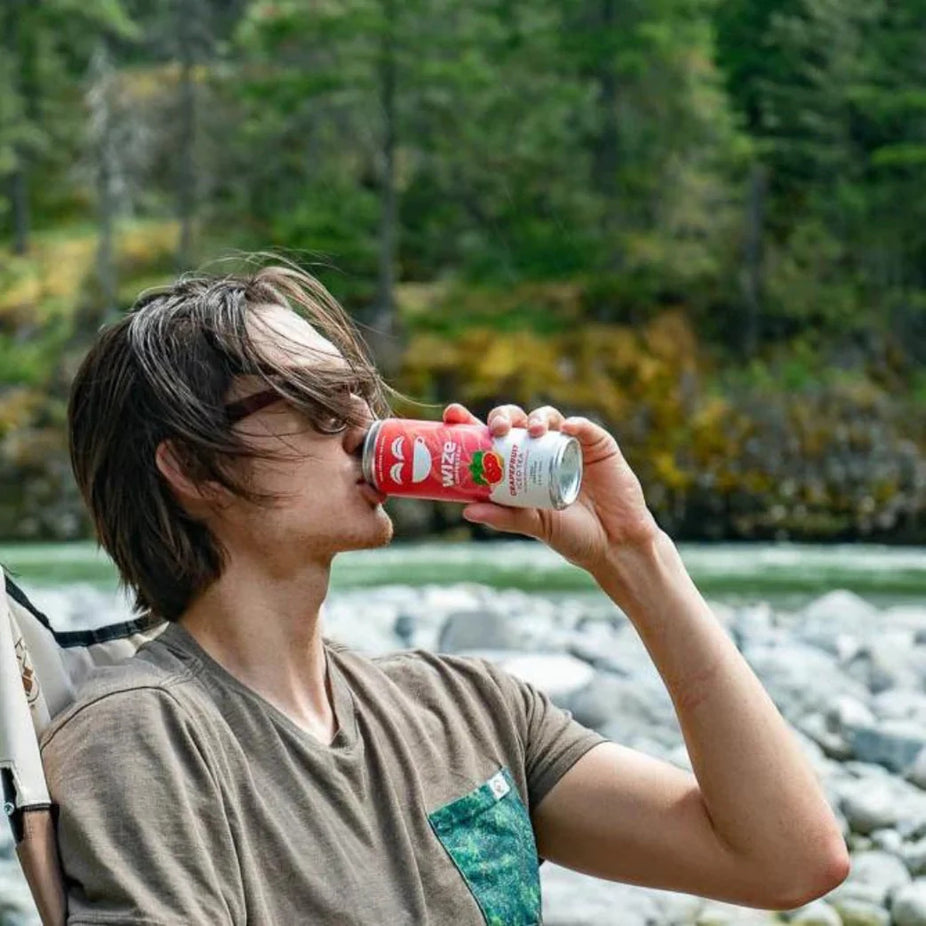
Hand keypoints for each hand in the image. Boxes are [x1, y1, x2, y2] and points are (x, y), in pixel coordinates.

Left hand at [443, 403, 661, 574]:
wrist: (614, 544)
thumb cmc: (571, 535)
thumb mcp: (535, 525)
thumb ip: (505, 517)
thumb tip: (467, 511)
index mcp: (518, 466)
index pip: (490, 438)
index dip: (470, 423)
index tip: (452, 414)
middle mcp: (540, 450)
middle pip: (515, 421)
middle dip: (502, 417)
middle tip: (496, 429)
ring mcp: (568, 444)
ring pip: (547, 417)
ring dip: (536, 418)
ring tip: (533, 430)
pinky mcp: (597, 444)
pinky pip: (583, 427)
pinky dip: (574, 424)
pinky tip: (567, 429)